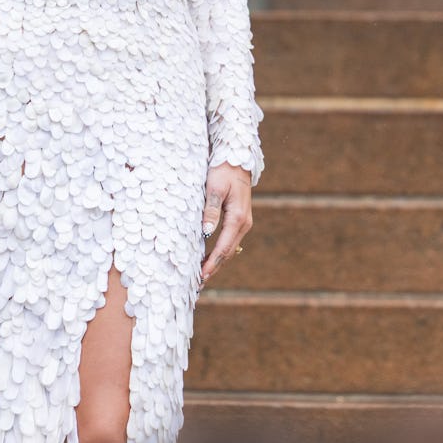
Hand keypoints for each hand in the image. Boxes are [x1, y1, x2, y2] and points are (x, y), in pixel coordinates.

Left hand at [200, 163, 251, 284]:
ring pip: (230, 248)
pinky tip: (211, 258)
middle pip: (228, 252)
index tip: (201, 276)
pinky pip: (230, 241)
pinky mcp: (240, 219)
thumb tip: (206, 233)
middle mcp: (244, 223)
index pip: (223, 247)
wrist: (237, 159)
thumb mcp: (214, 188)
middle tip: (198, 284)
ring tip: (203, 275)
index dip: (212, 263)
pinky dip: (220, 251)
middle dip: (214, 268)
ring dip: (217, 262)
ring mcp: (244, 222)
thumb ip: (211, 211)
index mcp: (238, 218)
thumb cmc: (224, 171)